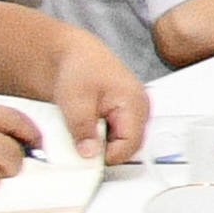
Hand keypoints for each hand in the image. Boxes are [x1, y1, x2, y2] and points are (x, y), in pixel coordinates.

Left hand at [25, 30, 149, 163]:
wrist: (73, 54)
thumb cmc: (80, 66)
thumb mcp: (75, 100)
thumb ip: (83, 129)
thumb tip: (89, 153)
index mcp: (135, 104)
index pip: (129, 146)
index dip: (106, 156)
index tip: (85, 158)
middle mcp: (139, 109)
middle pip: (128, 147)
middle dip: (104, 152)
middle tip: (81, 148)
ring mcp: (132, 113)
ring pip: (122, 144)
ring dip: (101, 145)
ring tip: (81, 135)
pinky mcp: (122, 116)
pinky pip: (115, 137)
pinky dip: (99, 139)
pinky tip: (84, 132)